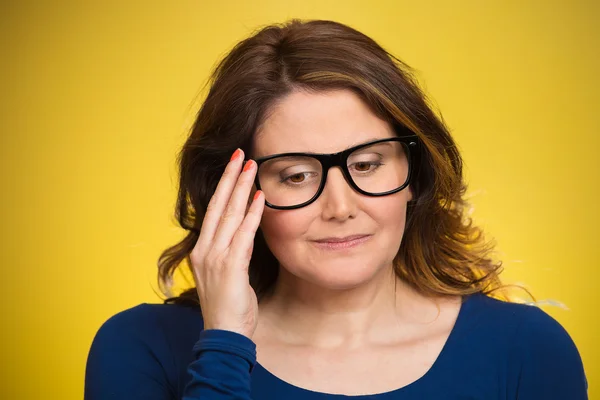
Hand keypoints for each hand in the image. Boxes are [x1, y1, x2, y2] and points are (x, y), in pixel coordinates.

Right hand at [190, 148, 264, 338]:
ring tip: (252, 167)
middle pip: (218, 206)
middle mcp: (205, 250)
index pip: (212, 211)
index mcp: (202, 250)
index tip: (233, 167)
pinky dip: (252, 215)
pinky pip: (242, 235)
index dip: (223, 187)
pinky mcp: (229, 268)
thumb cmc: (229, 306)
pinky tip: (260, 198)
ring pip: (229, 215)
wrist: (224, 336)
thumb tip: (247, 232)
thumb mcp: (229, 274)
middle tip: (241, 154)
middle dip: (231, 178)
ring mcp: (215, 258)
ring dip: (242, 189)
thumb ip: (235, 250)